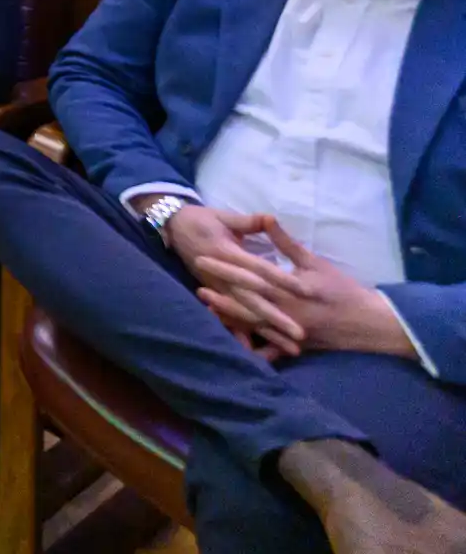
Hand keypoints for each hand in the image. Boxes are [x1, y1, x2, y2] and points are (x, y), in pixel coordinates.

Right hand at [162, 205, 286, 353]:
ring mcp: (218, 289)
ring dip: (268, 333)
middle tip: (300, 335)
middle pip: (254, 301)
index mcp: (227, 254)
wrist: (172, 228)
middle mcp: (222, 277)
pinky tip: (263, 353)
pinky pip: (234, 320)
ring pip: (246, 316)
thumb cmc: (200, 220)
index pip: (259, 269)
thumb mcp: (223, 217)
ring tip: (291, 349)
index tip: (305, 291)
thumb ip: (248, 222)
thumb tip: (269, 218)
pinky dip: (247, 337)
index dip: (282, 279)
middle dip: (278, 319)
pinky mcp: (216, 295)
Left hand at [187, 217, 420, 359]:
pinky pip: (269, 347)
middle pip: (245, 301)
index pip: (249, 275)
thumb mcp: (313, 262)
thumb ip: (286, 244)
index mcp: (288, 288)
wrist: (368, 321)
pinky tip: (235, 342)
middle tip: (197, 287)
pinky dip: (253, 346)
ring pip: (252, 324)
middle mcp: (285, 311)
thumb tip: (268, 218)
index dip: (224, 267)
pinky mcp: (295, 344)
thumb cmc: (341, 288)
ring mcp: (289, 330)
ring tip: (208, 309)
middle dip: (220, 294)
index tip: (202, 259)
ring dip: (229, 317)